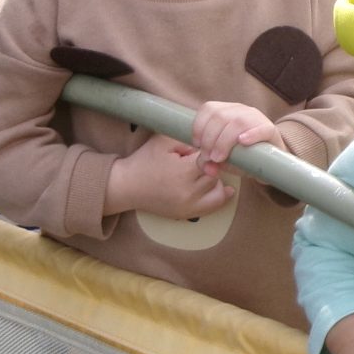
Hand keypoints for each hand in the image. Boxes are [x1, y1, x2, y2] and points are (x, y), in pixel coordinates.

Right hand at [106, 133, 237, 218]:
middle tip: (201, 159)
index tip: (204, 148)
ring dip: (216, 180)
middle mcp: (188, 192)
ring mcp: (189, 207)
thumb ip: (189, 139)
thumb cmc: (145, 160)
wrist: (127, 186)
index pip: (211, 159)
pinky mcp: (187, 214)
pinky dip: (220, 196)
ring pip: (219, 191)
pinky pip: (214, 207)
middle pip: (216, 175)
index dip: (209, 151)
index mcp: (183, 172)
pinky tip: (226, 188)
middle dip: (212, 165)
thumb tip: (209, 146)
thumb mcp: (164, 141)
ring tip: (205, 172)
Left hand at [190, 101, 279, 173]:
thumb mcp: (222, 160)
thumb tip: (206, 166)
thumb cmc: (242, 157)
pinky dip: (251, 134)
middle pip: (220, 116)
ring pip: (238, 121)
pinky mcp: (271, 130)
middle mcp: (241, 110)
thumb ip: (210, 163)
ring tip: (219, 157)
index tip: (197, 145)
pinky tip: (243, 142)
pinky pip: (262, 129)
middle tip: (209, 157)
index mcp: (227, 111)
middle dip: (209, 138)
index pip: (209, 108)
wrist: (270, 162)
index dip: (199, 126)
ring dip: (224, 141)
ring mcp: (257, 118)